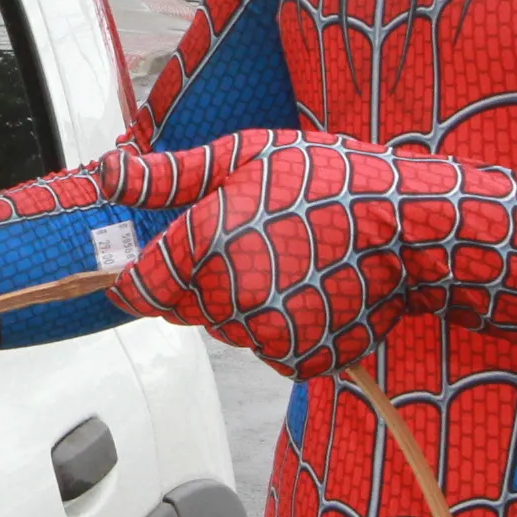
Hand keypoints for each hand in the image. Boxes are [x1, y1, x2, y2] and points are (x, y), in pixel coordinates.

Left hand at [108, 131, 516, 375]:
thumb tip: (106, 174)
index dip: (140, 277)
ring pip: (226, 328)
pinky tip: (311, 288)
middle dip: (201, 280)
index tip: (151, 266)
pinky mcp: (300, 360)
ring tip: (291, 258)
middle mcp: (230, 300)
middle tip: (251, 239)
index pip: (140, 287)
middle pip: (184, 307)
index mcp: (205, 247)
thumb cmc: (326, 178)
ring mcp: (267, 336)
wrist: (410, 225)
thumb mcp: (242, 156)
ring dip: (241, 303)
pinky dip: (279, 326)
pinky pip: (266, 348)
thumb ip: (167, 177)